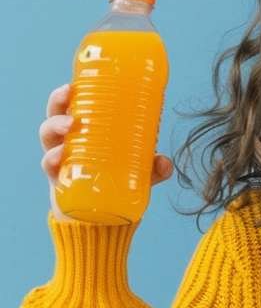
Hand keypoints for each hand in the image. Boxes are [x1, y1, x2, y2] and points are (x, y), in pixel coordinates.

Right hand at [40, 83, 172, 218]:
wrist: (101, 226)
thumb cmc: (115, 191)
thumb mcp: (138, 176)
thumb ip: (152, 169)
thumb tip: (166, 162)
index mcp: (84, 135)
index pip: (73, 107)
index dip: (70, 92)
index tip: (75, 80)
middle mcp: (67, 144)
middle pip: (55, 114)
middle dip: (58, 101)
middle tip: (69, 94)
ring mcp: (60, 161)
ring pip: (48, 136)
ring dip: (54, 126)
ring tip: (69, 125)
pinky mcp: (57, 181)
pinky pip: (48, 166)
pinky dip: (51, 159)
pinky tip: (58, 156)